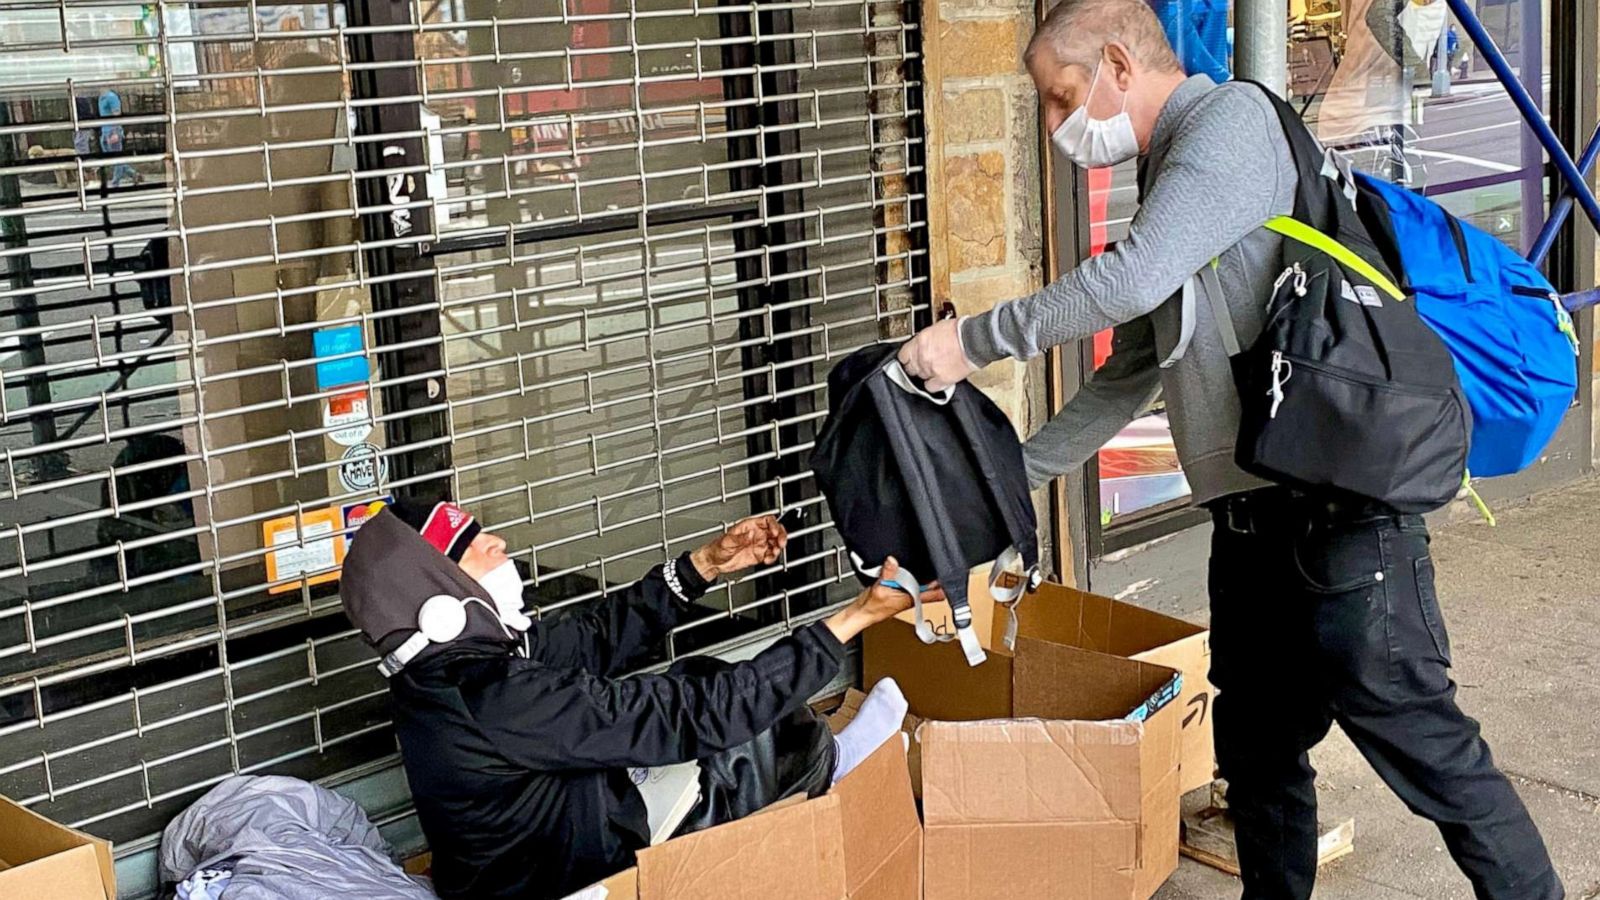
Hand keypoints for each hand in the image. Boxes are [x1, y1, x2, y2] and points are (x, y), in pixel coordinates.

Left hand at [690, 516, 787, 579]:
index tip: (775, 532)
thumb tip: (751, 533)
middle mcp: (756, 534)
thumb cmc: (717, 548)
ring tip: (774, 553)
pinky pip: (771, 555)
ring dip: (778, 548)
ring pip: (775, 543)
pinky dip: (773, 558)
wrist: (714, 562)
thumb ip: (740, 538)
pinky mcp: (759, 555)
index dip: (774, 524)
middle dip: (781, 536)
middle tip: (781, 543)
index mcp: (749, 526)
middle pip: (775, 531)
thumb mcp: (727, 541)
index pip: (767, 520)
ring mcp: (758, 544)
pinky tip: (768, 560)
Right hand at [825, 558, 947, 643]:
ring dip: (922, 575)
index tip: (952, 575)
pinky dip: (908, 574)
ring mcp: (905, 594)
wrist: (861, 613)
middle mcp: (912, 597)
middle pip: (931, 587)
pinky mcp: (897, 590)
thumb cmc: (872, 608)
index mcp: (912, 599)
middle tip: (941, 564)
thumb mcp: (880, 588)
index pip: (936, 594)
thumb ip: (888, 574)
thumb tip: (893, 561)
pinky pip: (907, 580)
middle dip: (936, 577)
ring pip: (919, 583)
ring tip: (927, 564)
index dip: (945, 586)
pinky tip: (905, 568)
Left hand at [897, 317, 976, 391]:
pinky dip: (933, 385)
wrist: (974, 340)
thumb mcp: (937, 328)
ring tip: (933, 371)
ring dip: (925, 374)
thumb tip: (925, 343)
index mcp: (920, 341)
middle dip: (915, 367)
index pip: (903, 355)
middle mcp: (922, 356)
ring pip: (920, 377)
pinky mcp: (942, 379)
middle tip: (921, 365)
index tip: (908, 360)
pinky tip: (936, 381)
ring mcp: (930, 369)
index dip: (906, 358)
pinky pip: (930, 387)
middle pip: (910, 368)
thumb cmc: (961, 331)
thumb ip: (927, 339)